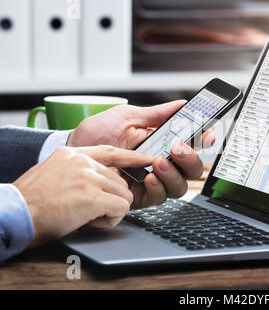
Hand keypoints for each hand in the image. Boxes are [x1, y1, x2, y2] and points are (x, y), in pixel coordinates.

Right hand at [13, 146, 152, 247]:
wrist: (15, 214)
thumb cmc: (32, 202)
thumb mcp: (53, 173)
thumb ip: (78, 171)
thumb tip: (102, 179)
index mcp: (72, 154)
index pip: (111, 151)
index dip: (132, 157)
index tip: (147, 159)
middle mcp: (82, 162)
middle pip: (119, 180)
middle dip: (110, 199)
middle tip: (90, 211)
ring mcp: (88, 178)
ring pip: (123, 194)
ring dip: (110, 210)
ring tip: (87, 216)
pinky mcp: (92, 196)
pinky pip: (121, 208)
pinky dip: (110, 220)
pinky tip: (91, 222)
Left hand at [67, 101, 215, 208]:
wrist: (74, 152)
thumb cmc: (97, 134)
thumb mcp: (127, 117)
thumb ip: (156, 114)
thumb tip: (181, 104)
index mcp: (162, 143)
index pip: (192, 144)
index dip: (204, 141)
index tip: (207, 135)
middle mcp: (162, 163)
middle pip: (193, 169)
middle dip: (191, 159)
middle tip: (178, 148)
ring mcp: (152, 181)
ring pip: (180, 186)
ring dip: (174, 174)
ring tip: (159, 162)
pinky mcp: (139, 196)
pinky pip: (159, 198)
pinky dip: (158, 187)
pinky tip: (149, 177)